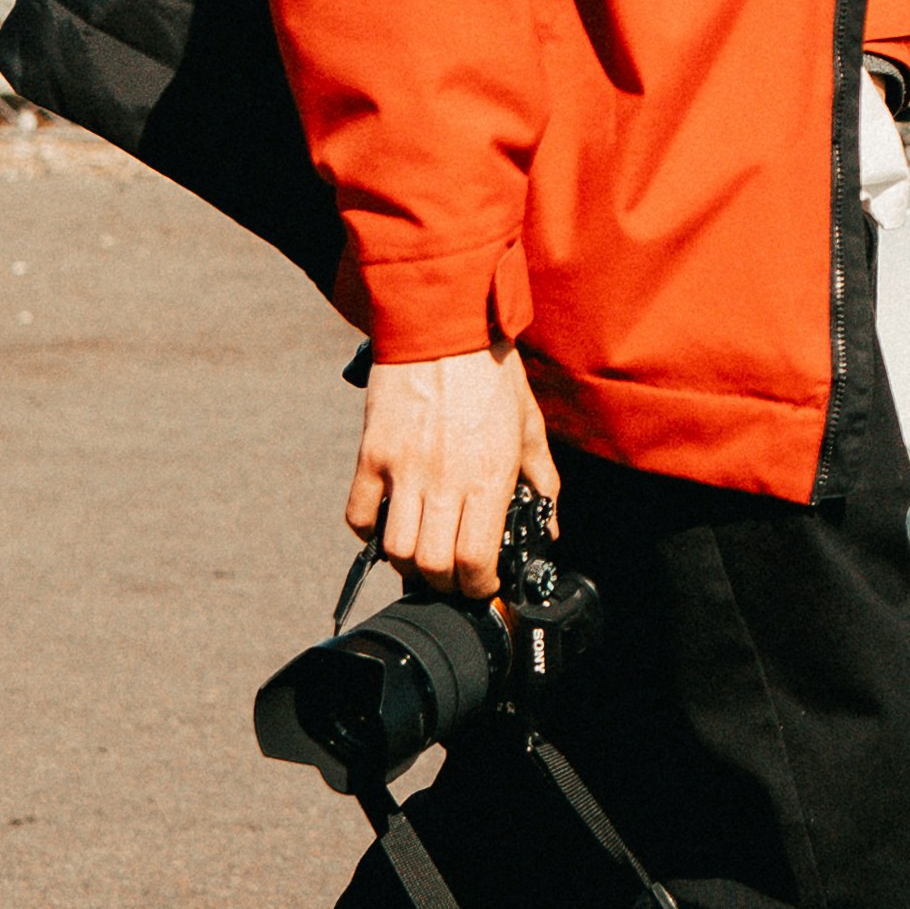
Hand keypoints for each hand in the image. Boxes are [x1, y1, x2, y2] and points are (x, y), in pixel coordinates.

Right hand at [348, 347, 556, 595]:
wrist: (444, 323)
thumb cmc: (491, 372)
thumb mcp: (529, 426)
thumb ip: (543, 482)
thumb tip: (550, 528)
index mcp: (490, 476)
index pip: (476, 560)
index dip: (477, 585)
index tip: (480, 584)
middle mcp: (446, 479)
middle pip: (433, 565)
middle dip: (444, 583)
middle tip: (452, 576)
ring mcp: (404, 469)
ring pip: (395, 549)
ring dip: (408, 563)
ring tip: (421, 553)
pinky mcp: (372, 454)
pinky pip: (359, 514)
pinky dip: (370, 530)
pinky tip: (388, 521)